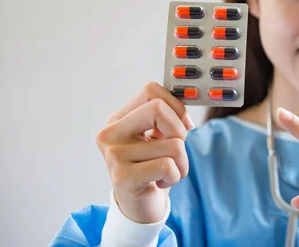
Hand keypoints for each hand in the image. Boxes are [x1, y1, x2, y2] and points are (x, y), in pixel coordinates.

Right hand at [96, 81, 194, 222]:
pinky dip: (175, 175)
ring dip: (181, 162)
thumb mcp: (158, 136)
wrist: (140, 207)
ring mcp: (113, 155)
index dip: (175, 105)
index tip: (183, 125)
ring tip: (166, 172)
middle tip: (175, 150)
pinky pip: (168, 165)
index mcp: (118, 118)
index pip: (151, 90)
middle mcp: (109, 133)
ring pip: (173, 144)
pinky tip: (160, 183)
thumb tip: (188, 103)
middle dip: (180, 131)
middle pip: (158, 109)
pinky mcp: (122, 178)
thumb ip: (167, 115)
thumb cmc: (153, 166)